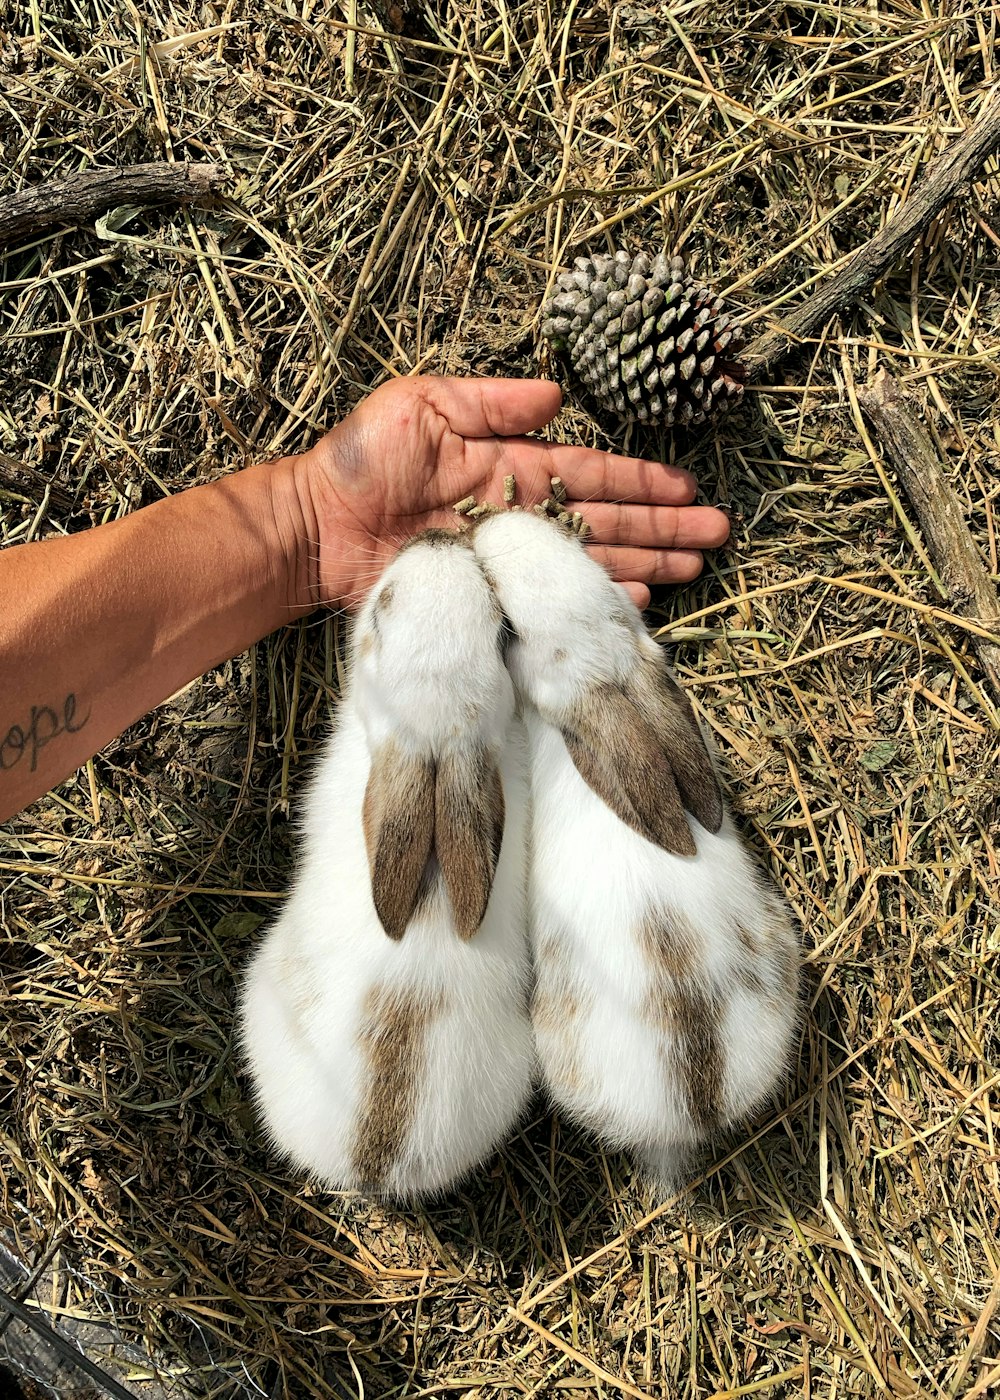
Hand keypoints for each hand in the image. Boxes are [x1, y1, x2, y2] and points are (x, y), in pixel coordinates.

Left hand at [297, 376, 729, 608]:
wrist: (314, 526)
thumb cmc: (358, 462)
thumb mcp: (421, 406)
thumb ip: (488, 402)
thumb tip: (554, 395)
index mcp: (510, 467)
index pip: (592, 474)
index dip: (642, 483)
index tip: (688, 490)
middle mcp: (519, 515)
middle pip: (607, 522)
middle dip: (664, 527)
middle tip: (717, 535)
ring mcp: (506, 560)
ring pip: (591, 562)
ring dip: (646, 564)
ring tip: (696, 566)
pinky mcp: (488, 595)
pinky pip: (549, 600)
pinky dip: (594, 599)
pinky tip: (637, 601)